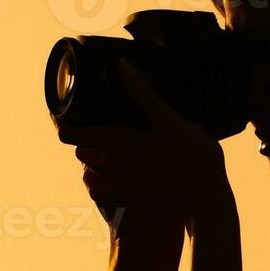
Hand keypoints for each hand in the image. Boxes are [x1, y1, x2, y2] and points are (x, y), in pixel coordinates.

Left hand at [59, 60, 229, 240]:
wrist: (208, 204)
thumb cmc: (193, 160)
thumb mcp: (171, 121)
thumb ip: (144, 94)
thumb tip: (121, 66)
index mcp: (116, 143)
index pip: (69, 133)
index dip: (61, 119)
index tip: (64, 108)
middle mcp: (111, 166)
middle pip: (79, 150)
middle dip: (83, 137)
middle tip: (98, 121)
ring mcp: (120, 187)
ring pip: (90, 173)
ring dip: (95, 159)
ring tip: (113, 146)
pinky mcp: (132, 201)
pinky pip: (106, 193)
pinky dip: (105, 183)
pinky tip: (122, 175)